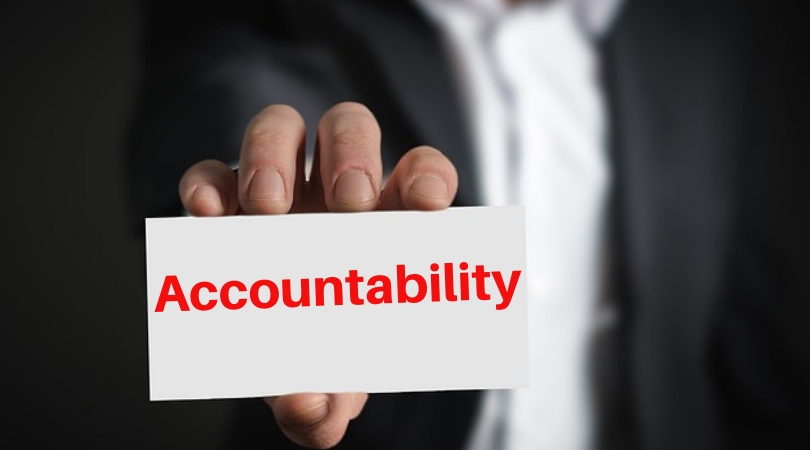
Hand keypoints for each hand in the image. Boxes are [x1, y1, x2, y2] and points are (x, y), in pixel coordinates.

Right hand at [177, 102, 457, 447]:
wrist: (264, 354)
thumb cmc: (317, 359)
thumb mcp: (325, 388)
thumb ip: (324, 407)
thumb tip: (312, 410)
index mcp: (384, 224)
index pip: (419, 173)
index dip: (428, 176)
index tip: (428, 205)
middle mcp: (330, 194)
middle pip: (349, 128)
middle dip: (353, 155)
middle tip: (349, 205)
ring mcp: (274, 190)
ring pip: (279, 127)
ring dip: (274, 156)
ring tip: (270, 209)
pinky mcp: (218, 202)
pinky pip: (209, 171)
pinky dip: (207, 184)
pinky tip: (211, 216)